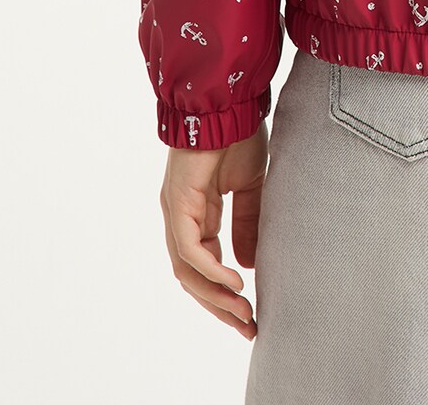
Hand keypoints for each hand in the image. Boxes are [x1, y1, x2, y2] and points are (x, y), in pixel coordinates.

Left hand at [160, 124, 268, 338]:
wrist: (229, 100)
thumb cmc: (238, 135)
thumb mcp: (250, 187)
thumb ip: (246, 224)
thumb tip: (247, 266)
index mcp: (196, 214)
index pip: (204, 266)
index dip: (225, 294)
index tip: (251, 315)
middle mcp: (180, 217)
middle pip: (192, 277)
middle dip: (220, 306)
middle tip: (249, 327)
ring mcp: (176, 211)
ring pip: (188, 270)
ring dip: (216, 296)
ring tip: (244, 312)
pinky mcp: (178, 202)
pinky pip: (189, 248)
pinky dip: (210, 269)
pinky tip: (234, 282)